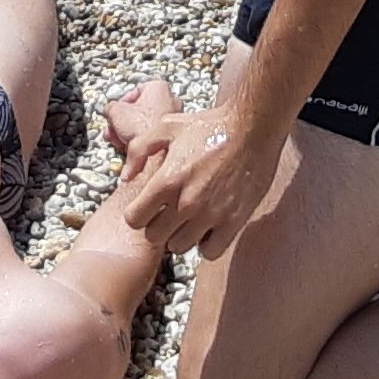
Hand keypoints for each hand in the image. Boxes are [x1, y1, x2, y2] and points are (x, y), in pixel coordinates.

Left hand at [112, 101, 280, 258]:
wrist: (252, 128)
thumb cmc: (209, 126)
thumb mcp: (167, 126)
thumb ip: (139, 150)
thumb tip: (126, 177)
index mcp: (166, 180)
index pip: (134, 219)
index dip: (138, 213)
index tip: (149, 206)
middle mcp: (185, 202)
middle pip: (154, 237)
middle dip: (158, 225)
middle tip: (169, 211)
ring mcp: (210, 215)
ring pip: (180, 246)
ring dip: (181, 235)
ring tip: (190, 217)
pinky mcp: (233, 221)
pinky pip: (210, 252)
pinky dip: (207, 244)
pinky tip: (209, 226)